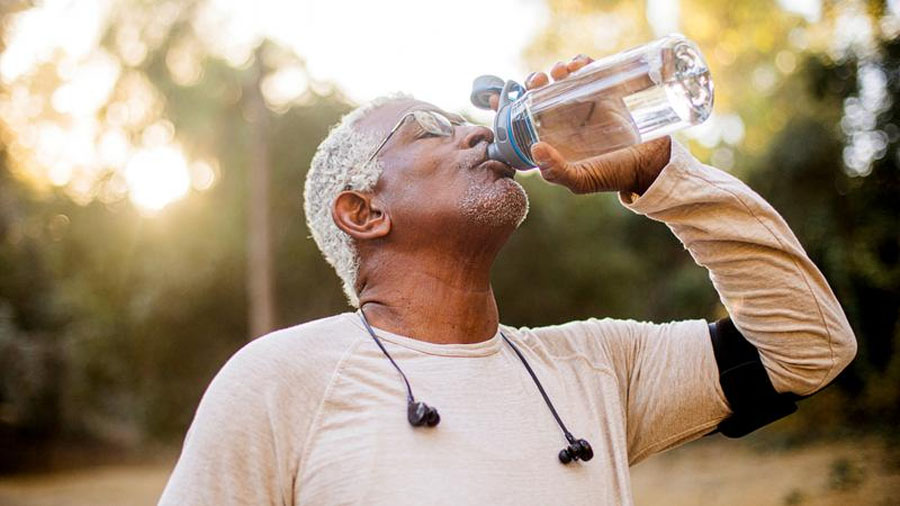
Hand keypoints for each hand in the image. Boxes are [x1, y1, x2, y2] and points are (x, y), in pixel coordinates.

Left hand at [492, 55, 670, 194]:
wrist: (648, 164)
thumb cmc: (612, 174)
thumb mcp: (580, 180)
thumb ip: (556, 172)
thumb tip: (536, 148)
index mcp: (552, 137)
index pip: (523, 118)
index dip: (508, 106)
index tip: (498, 100)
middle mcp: (564, 118)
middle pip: (540, 92)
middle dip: (533, 82)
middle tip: (538, 83)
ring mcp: (583, 102)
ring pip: (561, 78)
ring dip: (556, 70)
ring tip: (561, 73)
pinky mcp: (604, 90)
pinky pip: (587, 70)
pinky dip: (580, 62)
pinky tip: (578, 66)